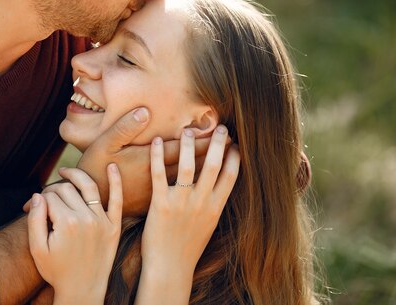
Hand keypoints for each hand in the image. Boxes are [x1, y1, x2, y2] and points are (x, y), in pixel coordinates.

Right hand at [27, 164, 122, 304]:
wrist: (82, 291)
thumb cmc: (56, 271)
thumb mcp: (37, 249)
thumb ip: (35, 219)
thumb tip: (38, 194)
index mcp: (65, 223)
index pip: (49, 197)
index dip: (37, 200)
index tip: (29, 208)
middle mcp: (85, 218)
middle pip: (66, 190)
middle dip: (52, 191)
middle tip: (44, 200)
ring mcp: (102, 221)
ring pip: (88, 187)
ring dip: (76, 175)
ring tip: (65, 172)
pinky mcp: (114, 226)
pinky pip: (117, 199)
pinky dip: (116, 181)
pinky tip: (112, 166)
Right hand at [75, 107, 223, 215]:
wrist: (86, 205)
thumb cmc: (93, 171)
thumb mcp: (103, 144)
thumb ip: (124, 127)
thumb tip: (145, 110)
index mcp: (146, 160)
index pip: (180, 147)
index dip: (200, 138)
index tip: (219, 130)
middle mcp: (156, 178)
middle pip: (190, 164)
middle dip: (210, 152)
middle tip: (230, 142)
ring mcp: (156, 193)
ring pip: (189, 181)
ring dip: (208, 170)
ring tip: (226, 161)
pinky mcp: (153, 205)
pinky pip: (180, 196)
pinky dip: (195, 188)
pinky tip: (205, 185)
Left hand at [138, 126, 239, 302]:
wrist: (170, 267)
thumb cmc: (187, 248)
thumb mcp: (207, 226)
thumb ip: (212, 205)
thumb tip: (217, 188)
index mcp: (215, 208)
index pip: (231, 176)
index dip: (235, 157)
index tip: (236, 143)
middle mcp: (201, 203)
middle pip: (214, 165)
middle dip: (219, 144)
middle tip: (221, 127)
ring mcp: (181, 202)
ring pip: (189, 165)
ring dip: (190, 145)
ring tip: (189, 131)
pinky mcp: (160, 204)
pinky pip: (159, 173)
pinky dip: (159, 155)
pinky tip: (159, 141)